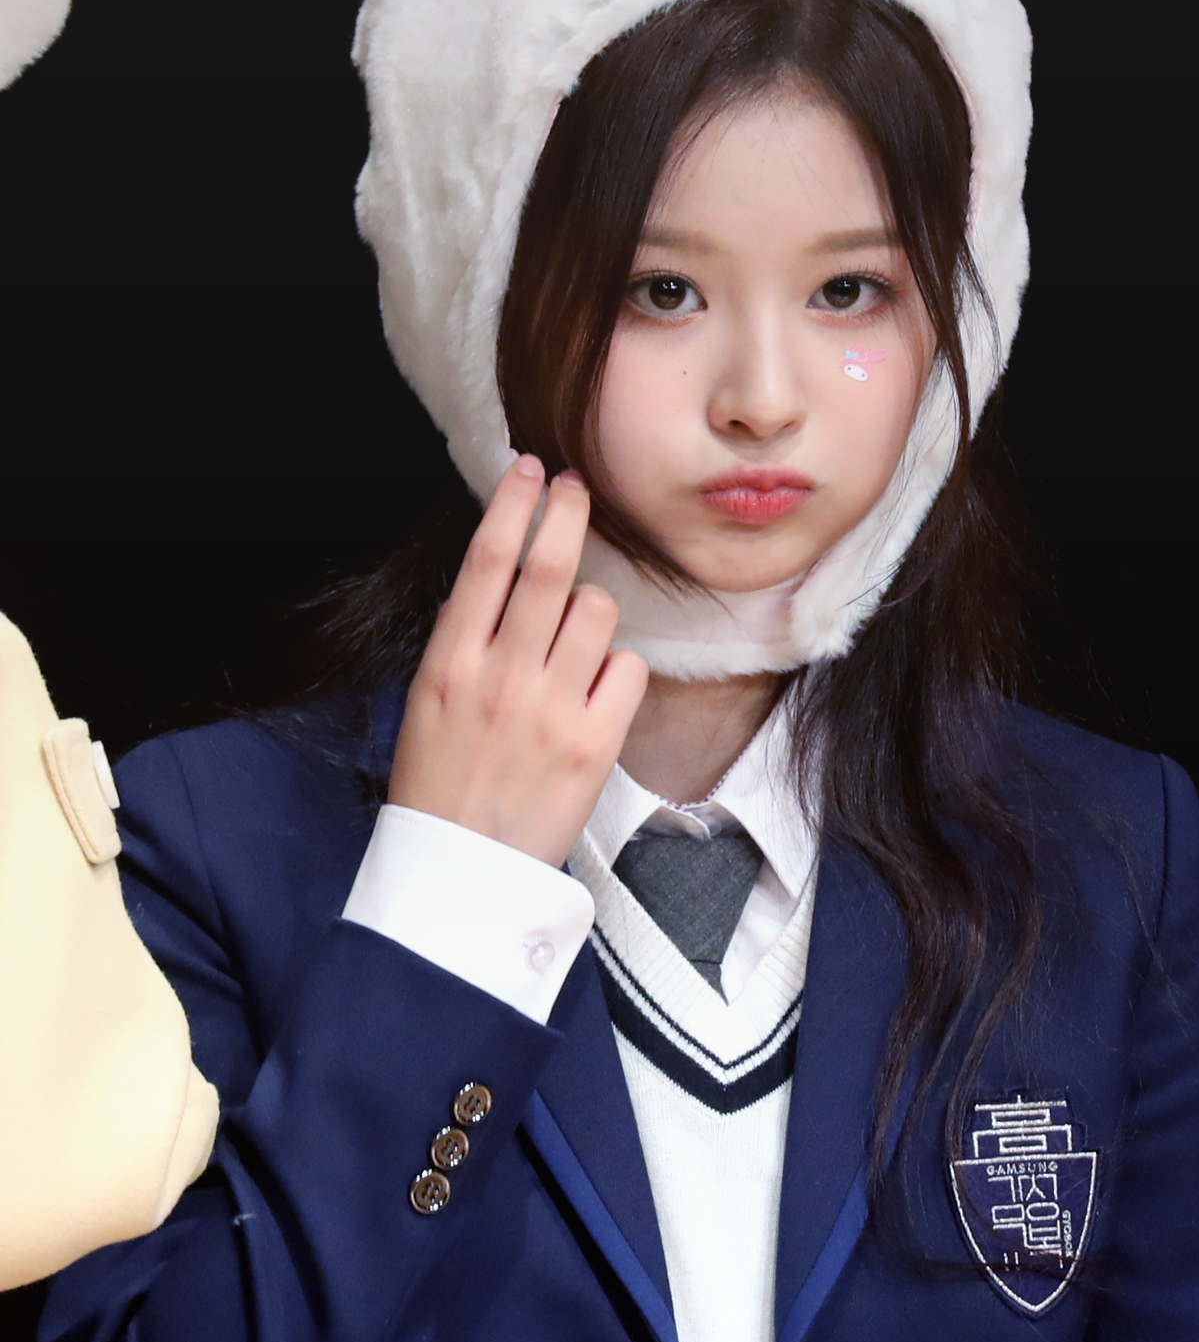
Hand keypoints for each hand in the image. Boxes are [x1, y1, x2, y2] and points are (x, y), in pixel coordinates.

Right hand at [387, 455, 649, 866]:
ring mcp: (550, 709)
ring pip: (597, 611)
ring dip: (595, 606)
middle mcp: (500, 677)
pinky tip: (596, 690)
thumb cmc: (441, 784)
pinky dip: (617, 669)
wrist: (460, 872)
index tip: (529, 470)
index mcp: (449, 663)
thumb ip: (465, 641)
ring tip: (578, 634)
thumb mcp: (429, 702)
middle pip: (547, 569)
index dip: (512, 506)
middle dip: (567, 513)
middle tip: (577, 485)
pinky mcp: (594, 744)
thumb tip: (501, 578)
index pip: (486, 562)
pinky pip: (625, 670)